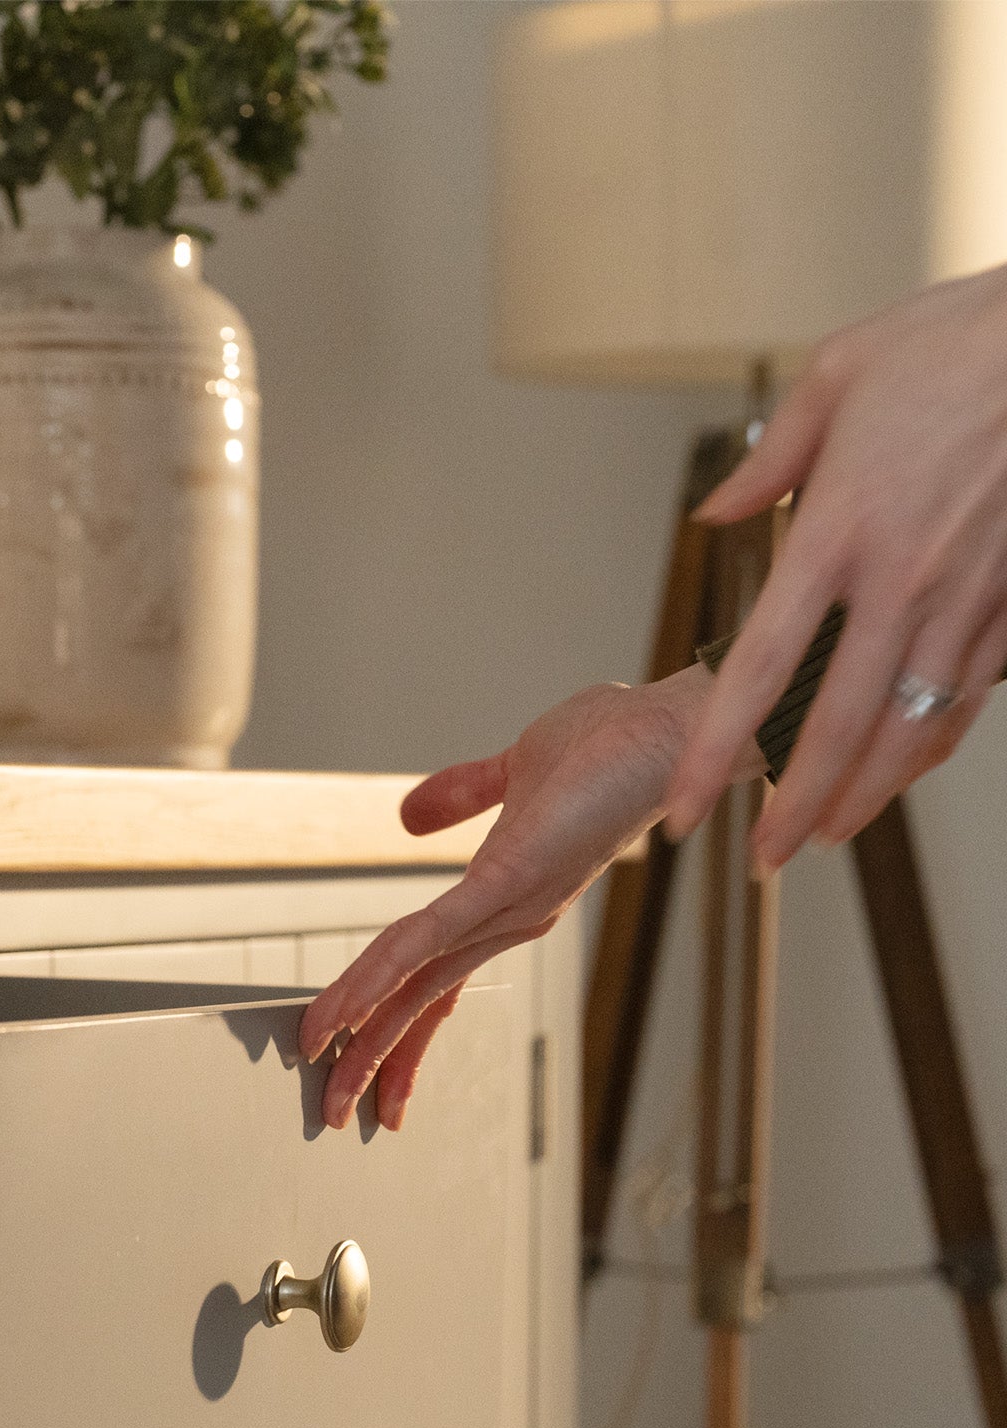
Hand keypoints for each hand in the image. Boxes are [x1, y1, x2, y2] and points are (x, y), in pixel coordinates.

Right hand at [300, 666, 750, 1131]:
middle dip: (374, 1059)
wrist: (674, 727)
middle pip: (424, 1002)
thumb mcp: (516, 772)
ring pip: (419, 980)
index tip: (355, 1064)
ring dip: (366, 1028)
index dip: (394, 1027)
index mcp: (506, 902)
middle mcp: (510, 919)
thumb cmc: (614, 744)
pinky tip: (349, 1002)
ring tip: (323, 1065)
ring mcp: (512, 906)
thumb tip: (408, 819)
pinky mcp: (511, 880)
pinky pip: (431, 933)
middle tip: (336, 1112)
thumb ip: (461, 796)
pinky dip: (385, 972)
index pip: (437, 980)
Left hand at [665, 263, 1006, 871]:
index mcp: (837, 531)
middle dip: (792, 806)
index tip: (684, 811)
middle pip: (835, 725)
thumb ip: (768, 458)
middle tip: (757, 862)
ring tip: (822, 837)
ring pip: (909, 724)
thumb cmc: (960, 339)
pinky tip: (903, 773)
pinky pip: (969, 692)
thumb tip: (716, 513)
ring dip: (864, 793)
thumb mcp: (841, 371)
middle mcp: (902, 580)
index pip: (759, 670)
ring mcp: (969, 595)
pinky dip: (932, 742)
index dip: (717, 753)